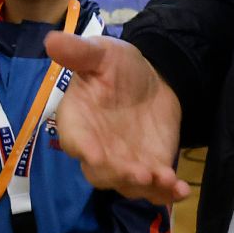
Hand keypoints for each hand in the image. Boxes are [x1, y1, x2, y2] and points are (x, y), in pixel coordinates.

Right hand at [45, 32, 187, 204]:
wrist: (149, 79)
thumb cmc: (116, 66)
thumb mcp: (101, 53)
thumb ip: (79, 52)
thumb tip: (51, 40)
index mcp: (78, 122)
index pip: (75, 140)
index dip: (83, 149)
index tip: (94, 155)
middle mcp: (97, 150)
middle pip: (101, 173)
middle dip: (119, 175)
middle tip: (139, 174)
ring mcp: (124, 164)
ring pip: (129, 185)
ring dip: (147, 187)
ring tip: (166, 180)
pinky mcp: (150, 169)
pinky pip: (156, 188)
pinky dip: (168, 192)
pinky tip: (181, 189)